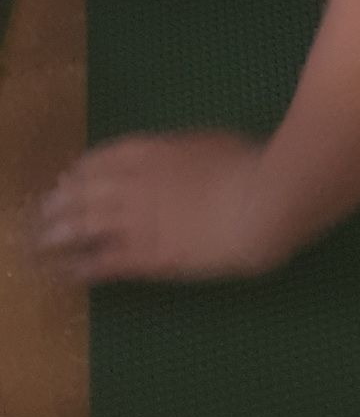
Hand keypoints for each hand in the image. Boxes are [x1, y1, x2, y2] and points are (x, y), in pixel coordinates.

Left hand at [38, 131, 283, 283]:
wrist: (264, 200)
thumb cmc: (250, 164)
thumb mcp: (211, 143)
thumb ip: (181, 152)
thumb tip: (168, 159)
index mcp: (153, 149)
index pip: (102, 158)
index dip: (80, 170)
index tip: (65, 179)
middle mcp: (136, 182)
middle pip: (83, 191)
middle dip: (57, 202)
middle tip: (39, 214)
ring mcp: (140, 220)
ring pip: (84, 225)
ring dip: (57, 234)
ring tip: (38, 244)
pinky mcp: (149, 256)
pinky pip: (104, 262)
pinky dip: (81, 267)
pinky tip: (66, 273)